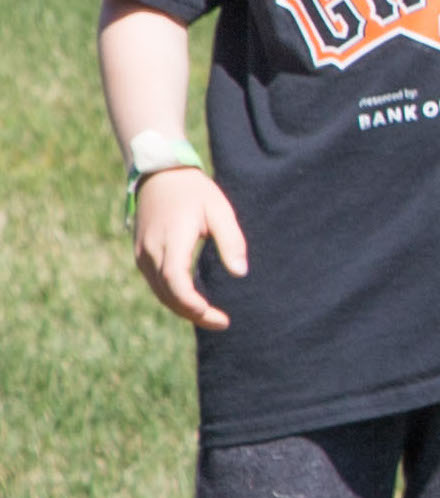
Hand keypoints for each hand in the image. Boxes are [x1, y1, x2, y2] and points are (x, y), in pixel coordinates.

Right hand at [133, 167, 243, 330]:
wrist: (160, 176)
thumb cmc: (195, 191)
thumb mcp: (219, 210)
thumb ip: (230, 240)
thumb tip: (240, 273)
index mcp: (172, 240)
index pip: (175, 281)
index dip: (191, 303)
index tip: (213, 314)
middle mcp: (151, 252)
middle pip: (167, 294)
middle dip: (193, 313)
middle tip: (222, 322)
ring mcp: (143, 255)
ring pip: (160, 292)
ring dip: (183, 308)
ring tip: (211, 317)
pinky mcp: (142, 256)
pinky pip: (156, 284)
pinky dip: (173, 297)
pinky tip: (194, 302)